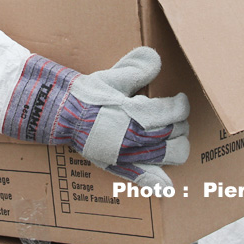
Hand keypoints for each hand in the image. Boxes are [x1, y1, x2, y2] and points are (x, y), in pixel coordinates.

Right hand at [0, 48, 189, 187]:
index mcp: (137, 113)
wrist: (62, 115)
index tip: (180, 99)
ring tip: (170, 136)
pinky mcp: (120, 165)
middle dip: (180, 124)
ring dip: (176, 145)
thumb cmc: (86, 95)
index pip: (174, 112)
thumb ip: (136, 68)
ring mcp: (130, 154)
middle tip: (173, 117)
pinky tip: (165, 185)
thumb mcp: (112, 77)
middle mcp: (137, 136)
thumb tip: (156, 59)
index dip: (182, 105)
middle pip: (176, 134)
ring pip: (169, 155)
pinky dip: (157, 182)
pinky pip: (144, 178)